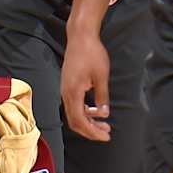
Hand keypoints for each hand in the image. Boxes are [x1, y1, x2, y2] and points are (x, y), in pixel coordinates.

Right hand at [61, 24, 111, 141]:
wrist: (80, 37)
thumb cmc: (92, 53)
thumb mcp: (101, 76)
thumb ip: (102, 96)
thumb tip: (104, 114)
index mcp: (73, 92)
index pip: (80, 121)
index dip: (93, 132)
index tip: (106, 136)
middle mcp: (65, 94)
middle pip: (75, 121)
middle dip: (91, 130)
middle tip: (107, 134)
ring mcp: (65, 90)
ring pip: (74, 114)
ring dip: (89, 121)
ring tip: (105, 124)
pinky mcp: (67, 86)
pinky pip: (74, 105)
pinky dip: (85, 112)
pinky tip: (97, 111)